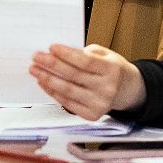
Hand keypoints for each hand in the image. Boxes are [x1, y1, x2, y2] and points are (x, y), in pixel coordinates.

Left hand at [29, 43, 144, 120]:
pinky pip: (67, 103)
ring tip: (35, 69)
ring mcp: (100, 104)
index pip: (86, 62)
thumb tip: (58, 53)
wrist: (127, 90)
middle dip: (52, 65)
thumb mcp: (104, 54)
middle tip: (37, 57)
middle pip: (74, 76)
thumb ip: (84, 53)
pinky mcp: (92, 115)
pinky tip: (44, 83)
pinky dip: (53, 92)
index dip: (67, 55)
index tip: (51, 47)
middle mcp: (107, 88)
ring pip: (68, 90)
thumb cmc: (112, 69)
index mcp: (112, 70)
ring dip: (48, 79)